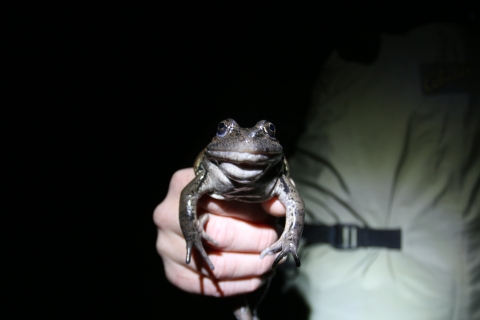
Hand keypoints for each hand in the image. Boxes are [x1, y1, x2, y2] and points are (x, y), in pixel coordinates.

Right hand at [153, 168, 285, 296]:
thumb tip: (278, 208)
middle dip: (256, 242)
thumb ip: (264, 193)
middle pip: (220, 234)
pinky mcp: (172, 271)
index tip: (273, 221)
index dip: (254, 215)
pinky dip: (238, 285)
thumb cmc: (227, 197)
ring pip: (217, 265)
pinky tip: (256, 277)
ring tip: (270, 262)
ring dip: (251, 267)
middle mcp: (167, 214)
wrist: (201, 215)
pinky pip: (208, 286)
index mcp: (184, 184)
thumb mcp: (244, 185)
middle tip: (274, 244)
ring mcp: (166, 244)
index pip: (225, 202)